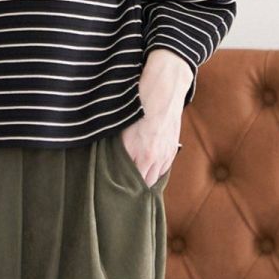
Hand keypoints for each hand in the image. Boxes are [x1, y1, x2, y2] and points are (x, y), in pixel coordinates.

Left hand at [119, 48, 188, 185]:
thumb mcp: (121, 125)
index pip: (127, 182)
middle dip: (132, 188)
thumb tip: (106, 163)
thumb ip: (115, 148)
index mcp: (136, 152)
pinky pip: (163, 171)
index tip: (112, 191)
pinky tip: (147, 168)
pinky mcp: (172, 150)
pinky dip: (154, 172)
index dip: (120, 188)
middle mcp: (152, 157)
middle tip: (121, 189)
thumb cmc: (139, 102)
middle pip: (141, 186)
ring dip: (144, 180)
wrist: (164, 88)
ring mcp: (165, 154)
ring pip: (153, 180)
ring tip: (134, 181)